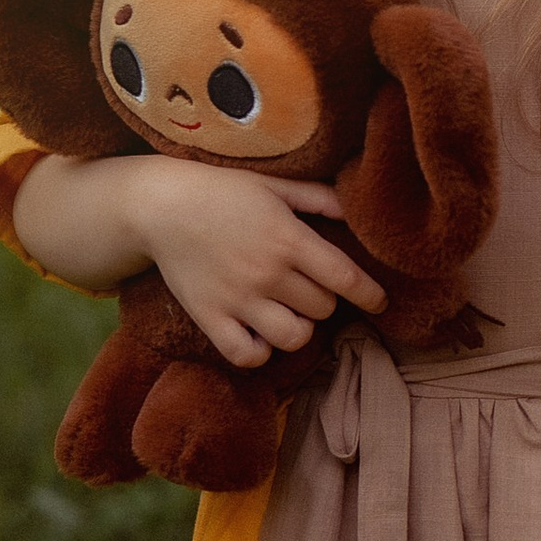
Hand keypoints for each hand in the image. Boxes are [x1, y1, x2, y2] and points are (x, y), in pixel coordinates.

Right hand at [134, 158, 384, 368]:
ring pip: (294, 338)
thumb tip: (356, 211)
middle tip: (309, 287)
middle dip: (324, 300)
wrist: (160, 205)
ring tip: (290, 313)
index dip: (370, 294)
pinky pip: (248, 356)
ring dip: (299, 328)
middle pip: (323, 309)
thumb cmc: (222, 191)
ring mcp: (238, 299)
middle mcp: (267, 273)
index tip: (380, 301)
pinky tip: (259, 334)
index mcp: (288, 239)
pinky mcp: (210, 318)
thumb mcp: (274, 185)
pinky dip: (260, 352)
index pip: (346, 279)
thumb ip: (318, 199)